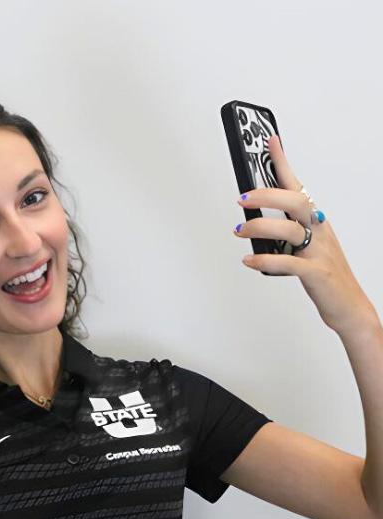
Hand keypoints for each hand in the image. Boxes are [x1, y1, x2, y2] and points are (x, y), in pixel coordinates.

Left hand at [233, 134, 378, 334]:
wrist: (349, 306)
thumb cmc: (323, 275)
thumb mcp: (305, 248)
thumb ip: (284, 233)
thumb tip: (253, 224)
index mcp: (316, 221)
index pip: (297, 186)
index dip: (283, 163)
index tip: (270, 141)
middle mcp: (319, 231)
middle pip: (295, 202)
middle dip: (266, 196)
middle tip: (242, 198)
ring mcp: (319, 252)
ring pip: (290, 230)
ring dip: (259, 228)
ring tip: (239, 232)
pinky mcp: (316, 273)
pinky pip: (288, 263)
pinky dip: (265, 261)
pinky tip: (249, 261)